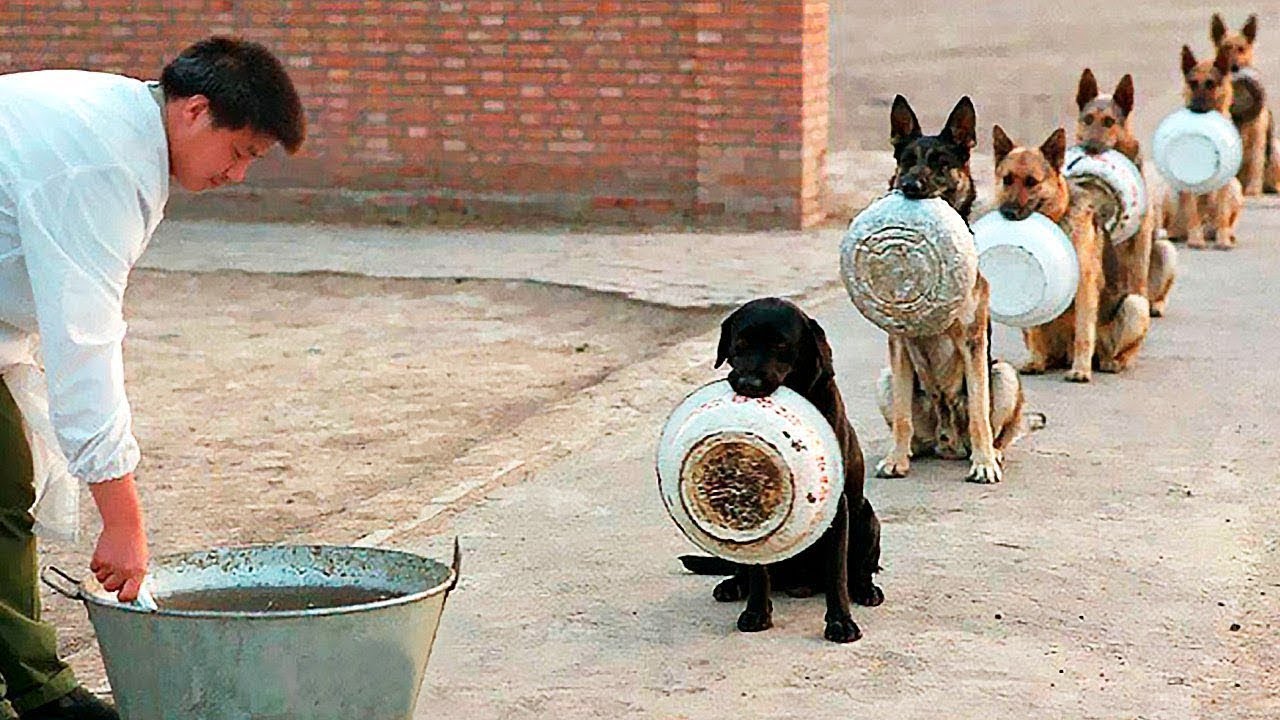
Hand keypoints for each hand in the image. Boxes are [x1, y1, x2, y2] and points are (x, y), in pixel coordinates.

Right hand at [89, 473, 149, 602]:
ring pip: (100, 580)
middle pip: (110, 589)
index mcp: (138, 573)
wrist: (125, 525)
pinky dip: (97, 565)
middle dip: (112, 583)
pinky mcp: (98, 559)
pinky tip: (106, 555)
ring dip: (104, 573)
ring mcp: (110, 566)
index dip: (123, 597)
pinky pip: (94, 569)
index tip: (122, 596)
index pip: (128, 596)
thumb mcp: (141, 561)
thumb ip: (134, 577)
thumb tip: (128, 593)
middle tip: (117, 572)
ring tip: (113, 560)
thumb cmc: (135, 542)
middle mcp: (123, 571)